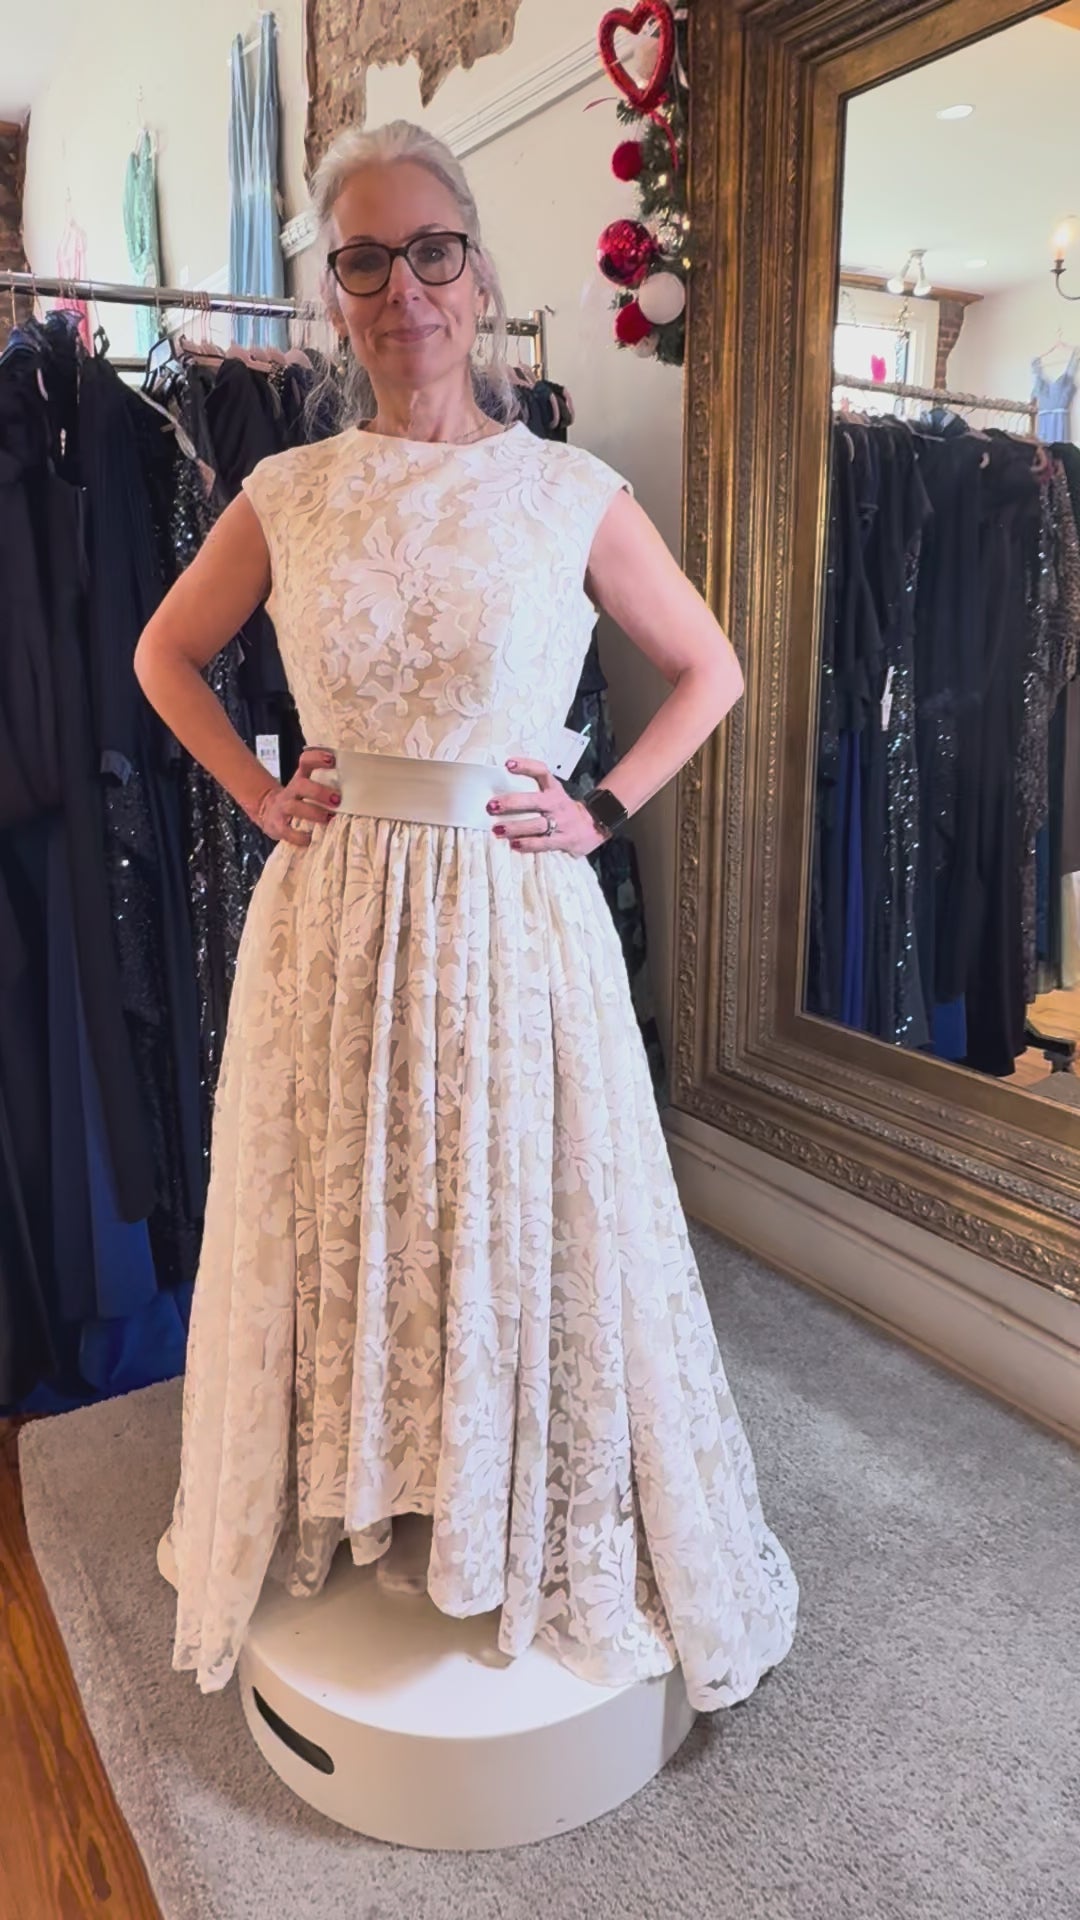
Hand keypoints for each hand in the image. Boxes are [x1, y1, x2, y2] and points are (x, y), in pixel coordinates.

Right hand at [252, 747, 339, 846]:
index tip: (332, 760)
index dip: (317, 758)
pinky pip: (287, 831)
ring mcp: (283, 808)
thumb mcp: (307, 788)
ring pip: (294, 807)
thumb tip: (358, 790)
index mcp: (300, 778)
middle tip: (337, 800)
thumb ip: (326, 786)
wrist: (269, 812)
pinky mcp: (278, 826)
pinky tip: (311, 839)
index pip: (306, 761)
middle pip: (301, 785)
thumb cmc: (299, 801)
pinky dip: (300, 836)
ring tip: (329, 819)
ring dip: (313, 813)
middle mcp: (291, 791)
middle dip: (319, 792)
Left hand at [486, 757, 608, 856]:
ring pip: (536, 824)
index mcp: (554, 789)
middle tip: (492, 806)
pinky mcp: (564, 840)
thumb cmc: (564, 810)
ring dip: (515, 827)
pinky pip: (544, 843)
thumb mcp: (553, 794)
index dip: (526, 766)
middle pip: (533, 800)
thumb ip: (534, 791)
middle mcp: (557, 804)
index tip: (508, 764)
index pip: (541, 772)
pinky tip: (514, 844)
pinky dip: (528, 844)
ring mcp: (561, 822)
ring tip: (498, 829)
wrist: (594, 825)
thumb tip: (501, 790)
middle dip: (511, 803)